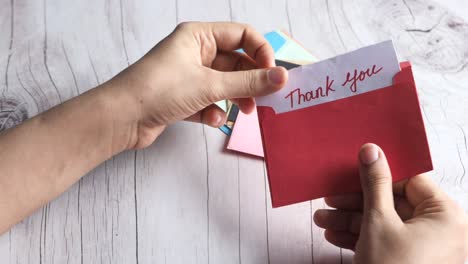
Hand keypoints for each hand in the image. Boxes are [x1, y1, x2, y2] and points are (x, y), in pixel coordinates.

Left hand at [105, 22, 287, 148]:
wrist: (121, 118)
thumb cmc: (158, 89)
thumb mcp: (209, 84)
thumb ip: (248, 83)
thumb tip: (281, 78)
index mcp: (198, 36)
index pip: (241, 35)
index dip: (261, 52)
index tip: (272, 74)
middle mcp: (194, 52)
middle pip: (235, 62)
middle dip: (250, 81)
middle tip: (263, 99)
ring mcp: (188, 76)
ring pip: (224, 84)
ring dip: (235, 98)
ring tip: (243, 112)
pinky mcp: (183, 97)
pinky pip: (209, 101)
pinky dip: (214, 110)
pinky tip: (211, 118)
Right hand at [313, 143, 467, 263]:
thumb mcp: (378, 221)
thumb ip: (374, 183)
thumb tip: (372, 151)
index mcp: (445, 216)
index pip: (411, 180)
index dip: (380, 173)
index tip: (356, 167)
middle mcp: (440, 231)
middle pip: (393, 202)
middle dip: (355, 202)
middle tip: (330, 196)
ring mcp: (425, 249)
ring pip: (384, 223)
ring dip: (351, 220)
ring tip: (322, 218)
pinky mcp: (410, 261)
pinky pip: (385, 240)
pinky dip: (360, 237)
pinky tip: (334, 235)